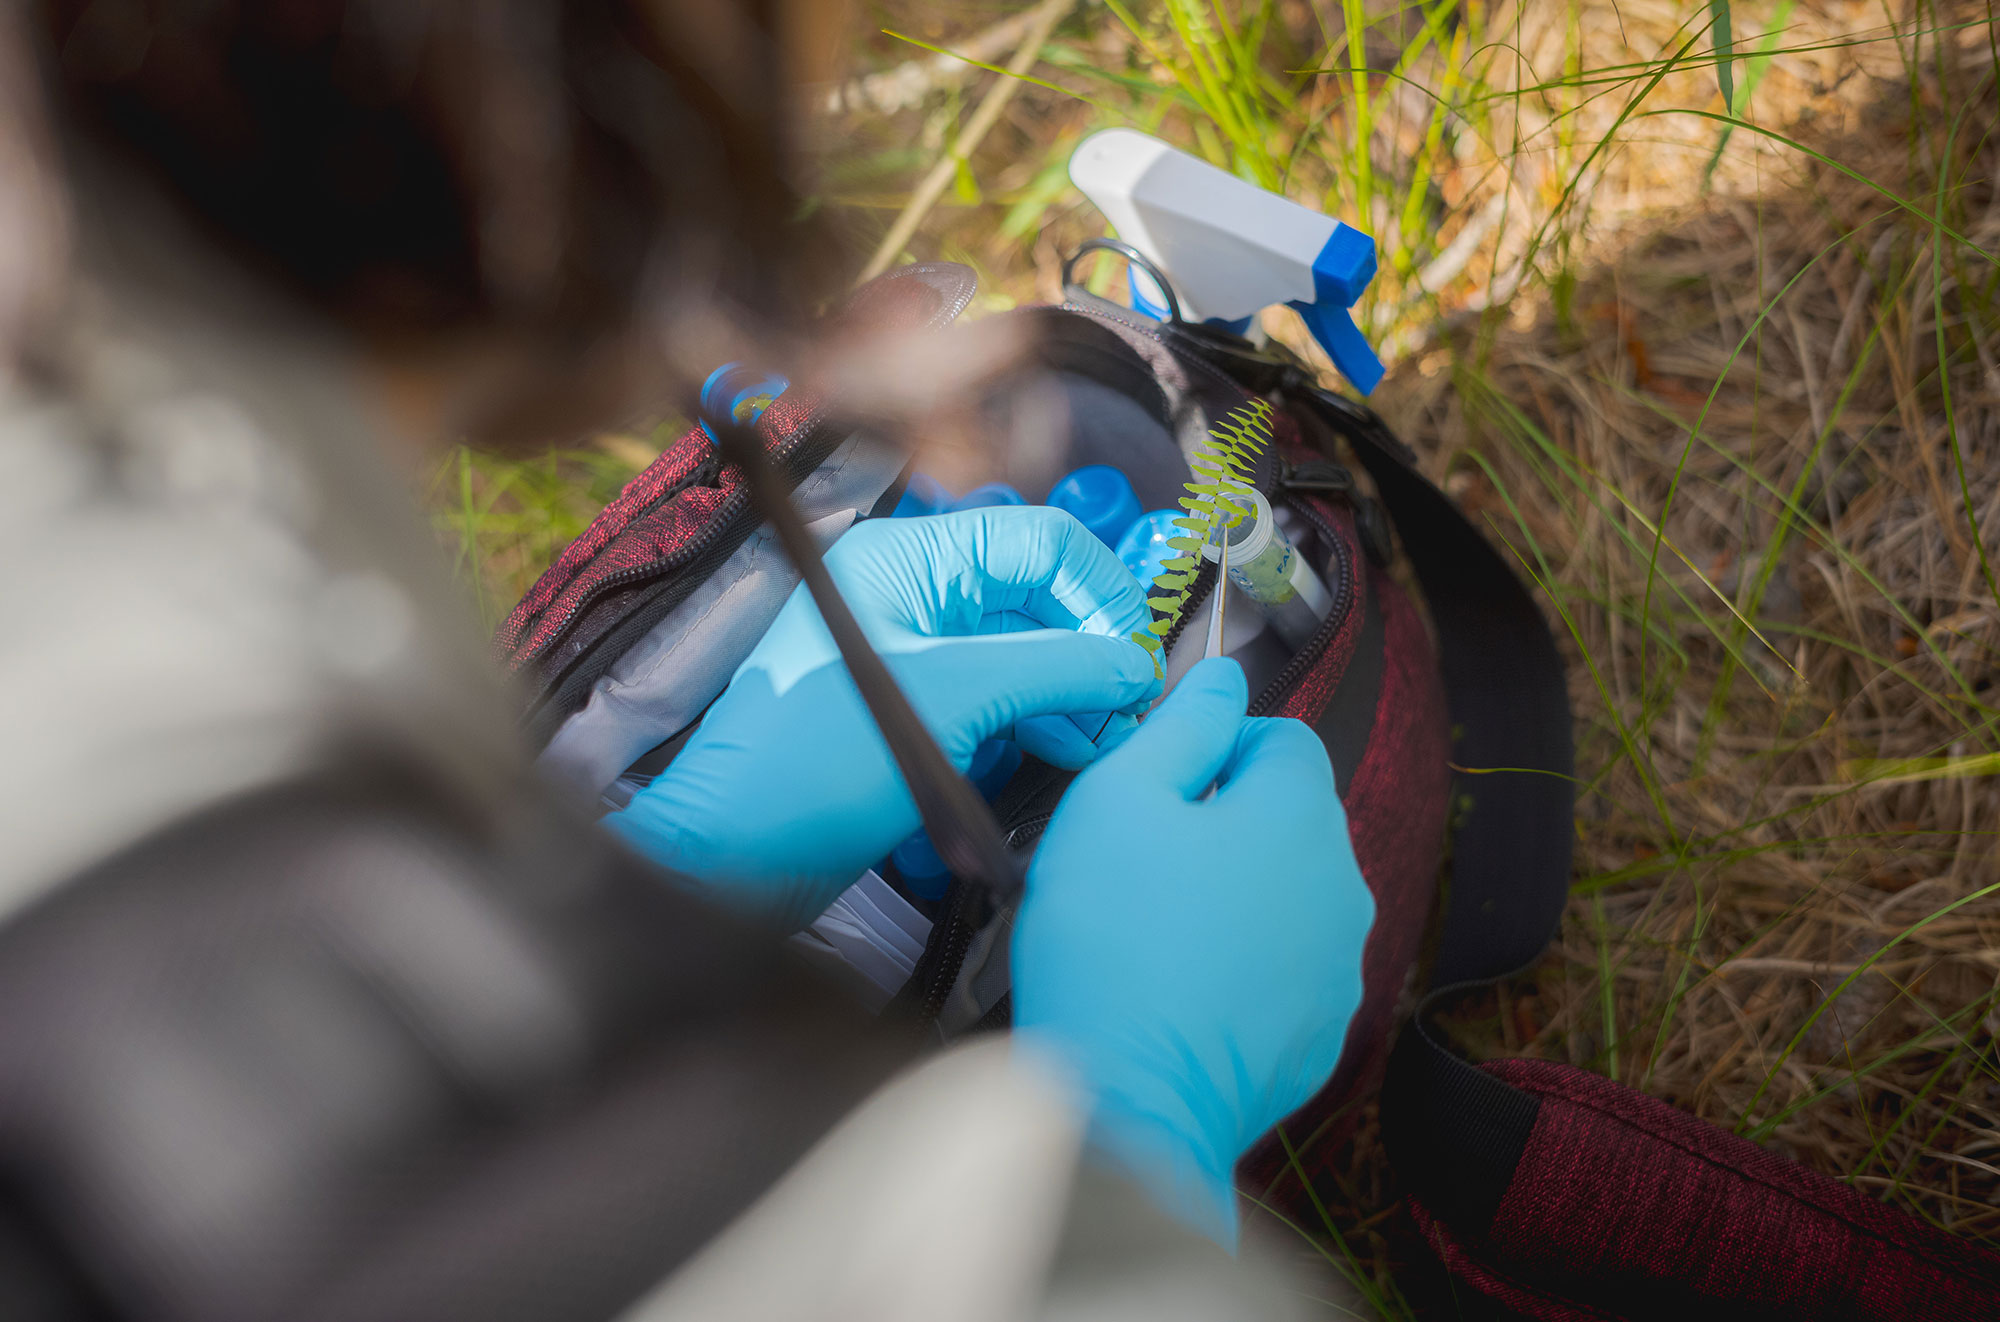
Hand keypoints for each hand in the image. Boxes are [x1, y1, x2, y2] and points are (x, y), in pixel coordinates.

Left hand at [610, 506, 1159, 930]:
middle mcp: (915, 590)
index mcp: (910, 556)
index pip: (1042, 541)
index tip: (1134, 663)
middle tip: (1128, 714)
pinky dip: (1038, 720)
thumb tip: (1135, 667)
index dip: (1102, 594)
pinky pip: (998, 696)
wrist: (733, 857)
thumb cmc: (818, 762)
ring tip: (1106, 742)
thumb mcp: (952, 701)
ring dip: (1072, 692)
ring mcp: (917, 650)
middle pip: (1040, 596)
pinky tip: (1069, 753)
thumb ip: (1055, 670)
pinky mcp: (919, 709)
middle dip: (1092, 650)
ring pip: (1026, 650)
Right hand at [1011, 658, 1372, 1246]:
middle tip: (1140, 863)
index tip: (1154, 792)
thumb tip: (1224, 676)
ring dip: (1235, 896)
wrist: (1130, 1098)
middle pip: (1289, 818)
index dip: (1212, 749)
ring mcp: (1340, 967)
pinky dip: (1242, 968)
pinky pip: (1284, 971)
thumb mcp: (1119, 796)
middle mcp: (1345, 884)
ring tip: (1154, 933)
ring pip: (1289, 896)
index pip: (1282, 737)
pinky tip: (1179, 990)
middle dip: (1223, 824)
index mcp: (1301, 812)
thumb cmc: (1113, 937)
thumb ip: (1183, 724)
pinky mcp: (1321, 1035)